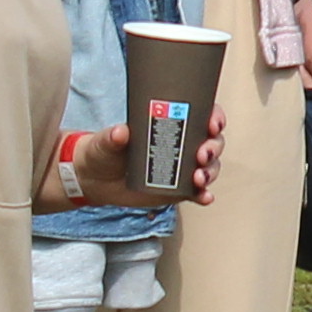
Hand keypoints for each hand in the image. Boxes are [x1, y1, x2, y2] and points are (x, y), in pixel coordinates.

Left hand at [64, 110, 219, 210]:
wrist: (96, 179)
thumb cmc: (105, 151)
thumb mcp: (107, 140)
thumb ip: (113, 136)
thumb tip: (121, 132)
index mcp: (170, 123)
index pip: (202, 115)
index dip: (214, 117)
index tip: (212, 124)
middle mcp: (182, 144)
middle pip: (212, 142)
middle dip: (213, 148)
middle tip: (201, 154)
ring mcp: (182, 168)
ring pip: (209, 167)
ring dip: (210, 172)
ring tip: (198, 178)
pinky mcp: (179, 190)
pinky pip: (197, 192)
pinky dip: (204, 195)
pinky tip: (205, 197)